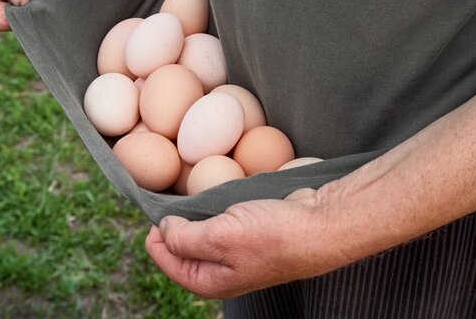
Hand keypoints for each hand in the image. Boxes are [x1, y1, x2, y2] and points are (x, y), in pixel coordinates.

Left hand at [145, 185, 349, 298]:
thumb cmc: (273, 235)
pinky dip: (215, 207)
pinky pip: (222, 221)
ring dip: (195, 213)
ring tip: (195, 193)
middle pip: (181, 246)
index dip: (156, 234)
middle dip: (175, 223)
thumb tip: (163, 230)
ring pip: (202, 231)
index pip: (164, 260)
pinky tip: (218, 193)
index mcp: (208, 281)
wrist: (319, 224)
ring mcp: (236, 252)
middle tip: (177, 197)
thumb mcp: (220, 237)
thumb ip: (184, 238)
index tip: (160, 208)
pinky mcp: (250, 234)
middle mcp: (220, 271)